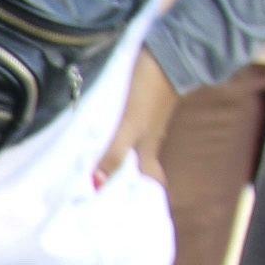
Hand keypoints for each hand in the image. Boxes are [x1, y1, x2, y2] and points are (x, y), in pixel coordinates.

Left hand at [93, 51, 176, 189]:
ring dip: (119, 158)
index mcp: (148, 146)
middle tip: (104, 193)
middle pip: (140, 164)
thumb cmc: (150, 90)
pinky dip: (117, 137)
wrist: (169, 51)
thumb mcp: (130, 125)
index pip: (150, 178)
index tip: (132, 212)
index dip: (145, 195)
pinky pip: (128, 128)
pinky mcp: (141, 103)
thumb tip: (97, 186)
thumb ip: (114, 153)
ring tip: (96, 169)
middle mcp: (149, 136)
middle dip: (126, 179)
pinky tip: (105, 136)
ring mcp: (147, 120)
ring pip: (134, 146)